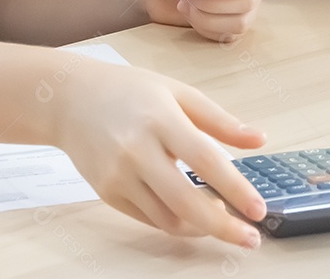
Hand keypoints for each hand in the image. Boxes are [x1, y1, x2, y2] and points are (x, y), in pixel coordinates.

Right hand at [53, 61, 267, 246]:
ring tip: (221, 217)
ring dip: (201, 228)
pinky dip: (176, 221)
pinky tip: (191, 213)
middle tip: (250, 238)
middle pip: (185, 202)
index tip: (259, 210)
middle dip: (223, 227)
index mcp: (160, 119)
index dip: (236, 189)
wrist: (70, 99)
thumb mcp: (177, 93)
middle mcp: (136, 151)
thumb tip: (259, 139)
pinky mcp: (107, 192)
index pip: (206, 161)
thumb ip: (219, 120)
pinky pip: (149, 218)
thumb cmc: (128, 91)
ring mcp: (118, 175)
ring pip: (168, 219)